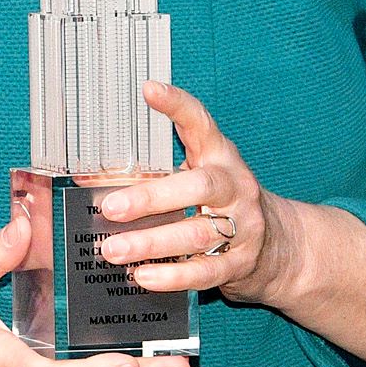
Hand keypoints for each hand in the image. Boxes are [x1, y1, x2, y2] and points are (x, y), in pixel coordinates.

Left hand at [99, 82, 365, 365]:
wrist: (279, 247)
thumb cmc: (219, 203)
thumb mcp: (193, 178)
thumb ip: (148, 174)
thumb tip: (86, 177)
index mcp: (219, 155)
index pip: (200, 123)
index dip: (177, 105)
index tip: (149, 89)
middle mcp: (234, 186)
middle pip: (198, 186)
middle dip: (150, 197)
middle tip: (110, 208)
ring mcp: (243, 226)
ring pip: (197, 233)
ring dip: (151, 243)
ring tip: (113, 250)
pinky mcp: (241, 263)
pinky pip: (205, 271)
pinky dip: (172, 275)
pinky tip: (142, 277)